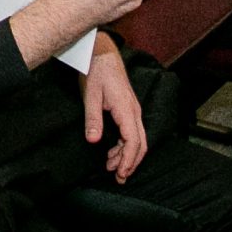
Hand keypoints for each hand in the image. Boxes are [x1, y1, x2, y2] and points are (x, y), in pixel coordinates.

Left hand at [80, 42, 148, 181]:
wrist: (101, 53)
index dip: (128, 160)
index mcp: (127, 109)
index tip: (119, 173)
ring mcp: (133, 110)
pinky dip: (125, 145)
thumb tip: (94, 141)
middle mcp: (134, 111)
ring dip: (127, 155)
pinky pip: (132, 132)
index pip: (133, 141)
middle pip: (140, 144)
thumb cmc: (96, 71)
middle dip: (131, 163)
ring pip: (137, 139)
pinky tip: (113, 152)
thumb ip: (93, 119)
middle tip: (119, 178)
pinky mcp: (128, 109)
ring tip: (112, 168)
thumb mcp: (90, 96)